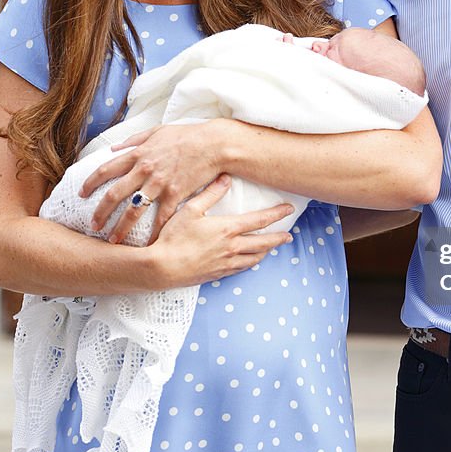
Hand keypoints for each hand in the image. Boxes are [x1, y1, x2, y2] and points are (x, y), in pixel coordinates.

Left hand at [81, 122, 223, 242]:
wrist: (214, 144)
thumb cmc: (187, 136)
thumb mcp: (157, 131)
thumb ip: (134, 139)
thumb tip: (114, 147)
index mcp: (138, 154)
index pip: (105, 170)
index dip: (90, 183)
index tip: (82, 194)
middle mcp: (144, 170)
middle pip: (113, 195)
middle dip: (100, 213)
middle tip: (93, 226)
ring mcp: (159, 184)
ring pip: (133, 211)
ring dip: (120, 228)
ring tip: (112, 240)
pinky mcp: (176, 194)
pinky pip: (161, 218)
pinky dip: (153, 233)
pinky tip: (147, 244)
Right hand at [150, 175, 293, 286]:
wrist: (162, 267)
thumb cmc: (174, 237)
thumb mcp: (190, 210)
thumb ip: (210, 193)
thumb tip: (226, 178)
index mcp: (228, 229)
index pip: (260, 220)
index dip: (277, 214)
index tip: (289, 209)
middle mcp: (232, 247)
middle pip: (264, 242)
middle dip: (278, 238)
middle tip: (288, 235)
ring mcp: (227, 262)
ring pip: (255, 257)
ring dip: (266, 251)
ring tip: (272, 247)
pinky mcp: (219, 274)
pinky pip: (242, 268)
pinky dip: (251, 262)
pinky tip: (251, 260)